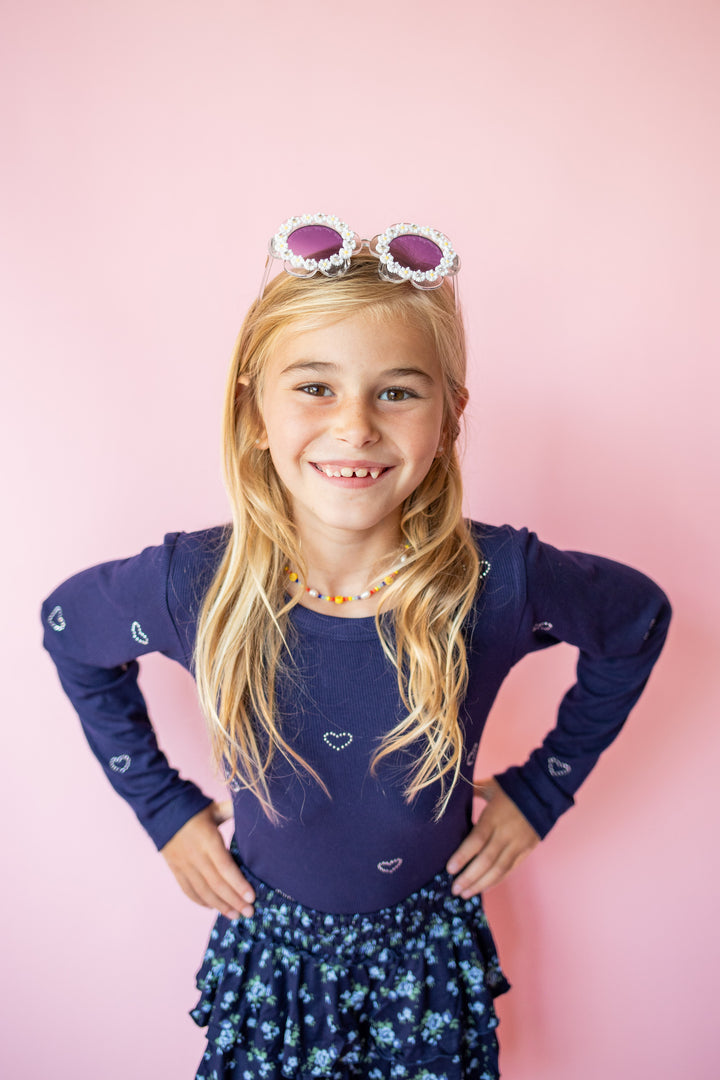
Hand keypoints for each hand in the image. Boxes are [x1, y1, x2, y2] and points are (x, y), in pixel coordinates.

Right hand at [160, 801, 254, 917]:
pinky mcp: (175, 870)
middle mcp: (195, 855)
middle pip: (216, 884)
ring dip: (220, 906)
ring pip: (203, 891)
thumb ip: (232, 811)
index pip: (225, 867)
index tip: (251, 897)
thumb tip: (250, 808)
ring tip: (235, 915)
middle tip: (249, 912)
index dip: (238, 884)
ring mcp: (184, 865)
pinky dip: (201, 901)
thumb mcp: (214, 809)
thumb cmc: (194, 809)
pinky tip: (213, 907)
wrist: (162, 811)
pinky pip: (188, 890)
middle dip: (234, 901)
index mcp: (207, 839)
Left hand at [446, 778, 539, 895]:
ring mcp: (518, 843)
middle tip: (454, 889)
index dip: (463, 856)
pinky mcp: (526, 850)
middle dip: (469, 877)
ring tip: (465, 893)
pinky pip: (510, 869)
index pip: (477, 840)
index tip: (449, 869)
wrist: (545, 792)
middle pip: (487, 860)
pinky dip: (496, 880)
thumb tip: (453, 793)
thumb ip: (472, 791)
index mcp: (494, 816)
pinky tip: (484, 887)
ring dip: (481, 884)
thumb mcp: (491, 786)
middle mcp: (506, 833)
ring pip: (499, 869)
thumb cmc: (513, 787)